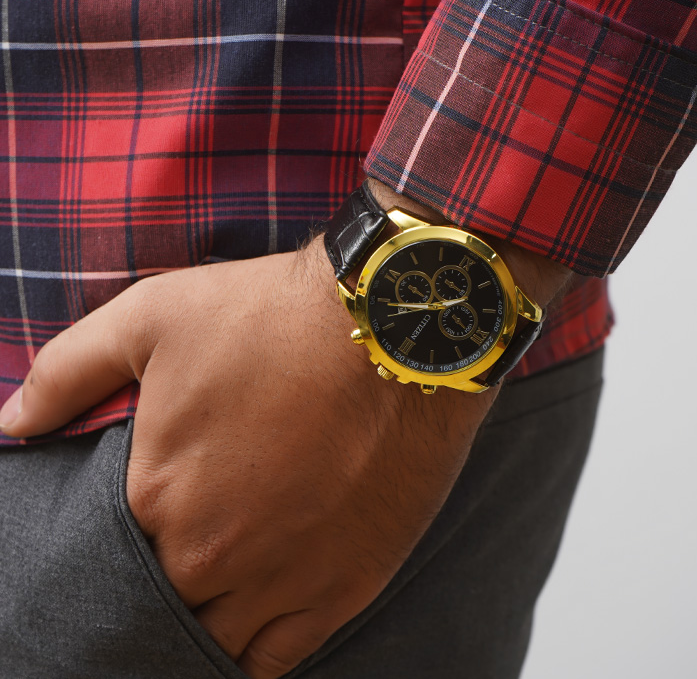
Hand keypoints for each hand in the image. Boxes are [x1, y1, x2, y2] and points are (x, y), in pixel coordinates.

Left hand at [0, 236, 501, 678]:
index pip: (109, 559)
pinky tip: (244, 632)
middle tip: (179, 557)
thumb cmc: (272, 317)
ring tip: (208, 595)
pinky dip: (252, 655)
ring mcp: (282, 580)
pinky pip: (278, 659)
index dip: (119, 547)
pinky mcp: (343, 588)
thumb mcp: (152, 317)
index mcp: (156, 496)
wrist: (391, 330)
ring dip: (202, 625)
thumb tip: (10, 423)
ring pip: (214, 642)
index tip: (141, 527)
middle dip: (157, 587)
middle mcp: (211, 556)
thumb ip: (68, 372)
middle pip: (160, 605)